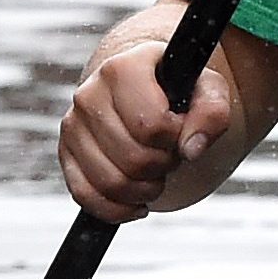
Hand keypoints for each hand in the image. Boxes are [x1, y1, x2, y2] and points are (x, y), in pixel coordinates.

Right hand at [58, 34, 241, 220]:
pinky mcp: (65, 153)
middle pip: (133, 158)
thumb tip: (192, 149)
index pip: (151, 124)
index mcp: (122, 69)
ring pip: (111, 182)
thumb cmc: (178, 89)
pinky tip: (138, 201)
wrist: (143, 86)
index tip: (180, 129)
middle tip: (171, 153)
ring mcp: (72, 125)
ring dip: (145, 190)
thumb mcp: (208, 90)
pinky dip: (117, 209)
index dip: (175, 138)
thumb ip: (212, 113)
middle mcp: (89, 93)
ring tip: (157, 171)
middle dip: (163, 166)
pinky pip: (85, 197)